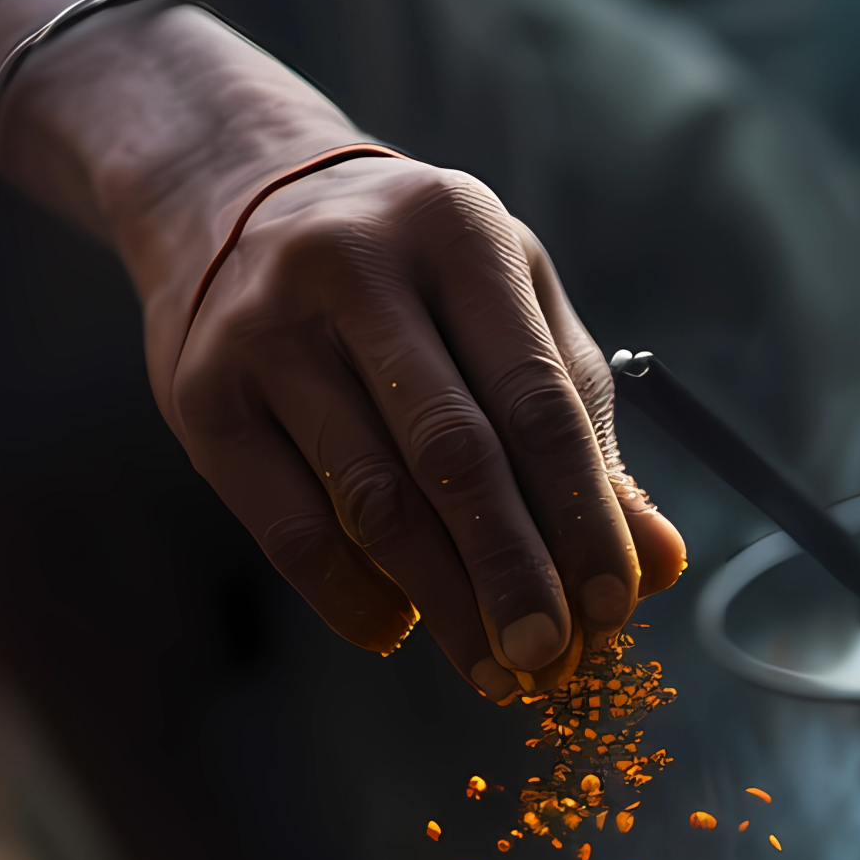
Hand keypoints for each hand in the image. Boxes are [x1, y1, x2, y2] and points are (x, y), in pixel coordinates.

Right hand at [146, 152, 685, 693]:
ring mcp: (267, 330)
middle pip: (454, 453)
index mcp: (457, 231)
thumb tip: (657, 565)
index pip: (537, 399)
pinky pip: (289, 528)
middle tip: (548, 657)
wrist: (230, 195)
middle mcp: (355, 268)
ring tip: (488, 664)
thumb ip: (579, 426)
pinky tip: (395, 630)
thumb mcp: (506, 307)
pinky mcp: (202, 397)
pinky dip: (350, 596)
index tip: (611, 607)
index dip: (582, 515)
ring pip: (372, 501)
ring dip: (441, 601)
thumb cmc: (409, 272)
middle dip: (512, 571)